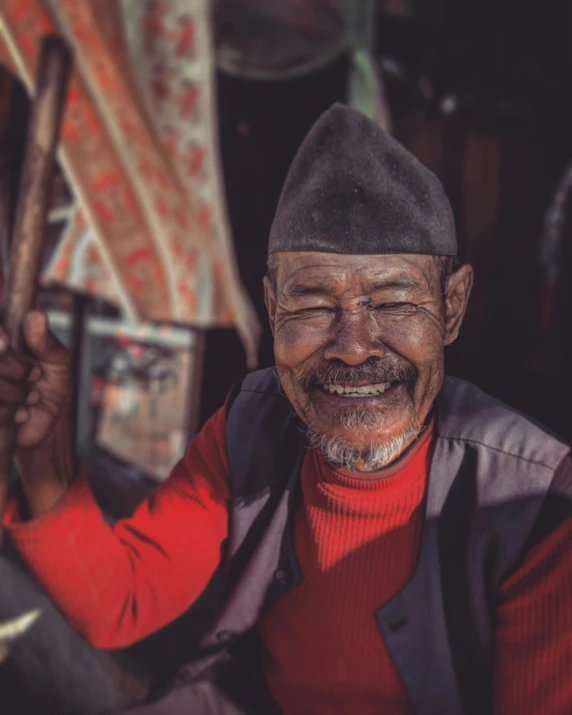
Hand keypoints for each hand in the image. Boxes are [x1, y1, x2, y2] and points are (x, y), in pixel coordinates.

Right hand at [0, 311, 73, 516]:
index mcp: (3, 345)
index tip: (7, 344)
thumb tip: (36, 315)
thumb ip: (46, 341)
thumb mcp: (59, 361)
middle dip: (16, 368)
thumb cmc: (52, 387)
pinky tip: (23, 413)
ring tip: (32, 397)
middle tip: (34, 376)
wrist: (51, 425)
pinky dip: (13, 412)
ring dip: (17, 392)